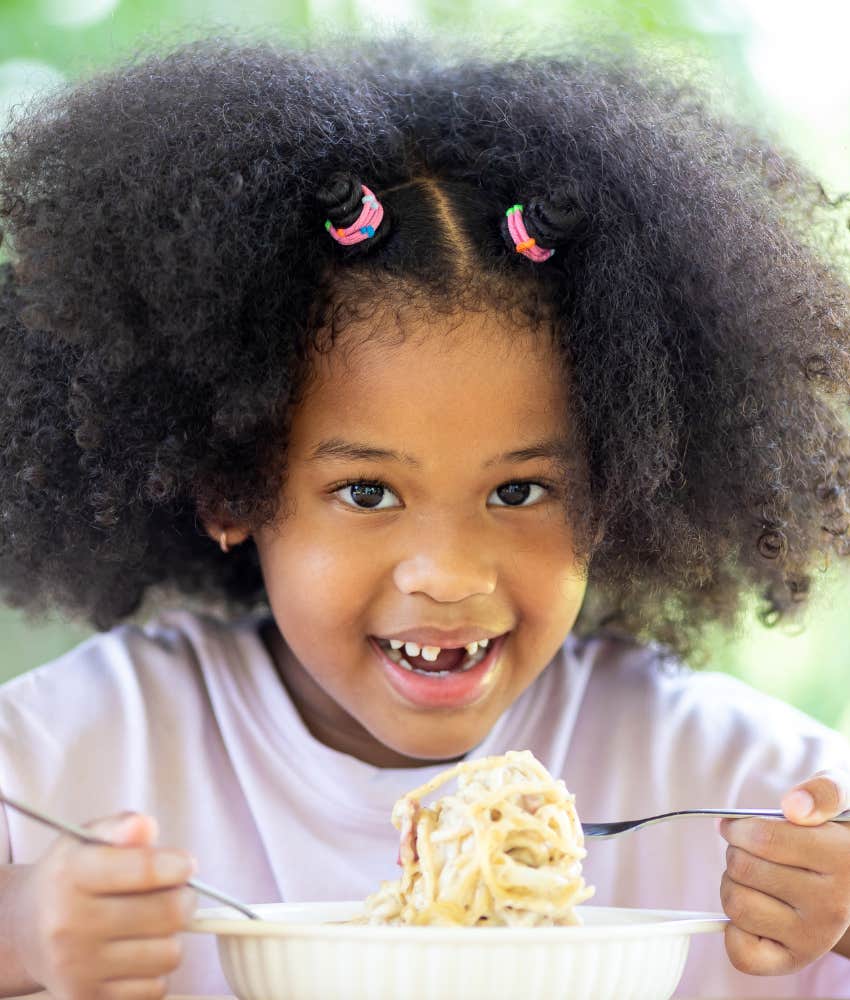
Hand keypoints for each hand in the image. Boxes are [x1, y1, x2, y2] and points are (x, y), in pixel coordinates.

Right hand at [13, 811, 196, 998]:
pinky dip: (155, 970)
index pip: (143, 869)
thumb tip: (146, 827)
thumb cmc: (72, 877)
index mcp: (71, 874)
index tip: (186, 864)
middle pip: (168, 914)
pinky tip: (135, 952)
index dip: (178, 866)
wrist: (26, 932)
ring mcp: (77, 968)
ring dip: (170, 937)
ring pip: (168, 954)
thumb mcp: (88, 839)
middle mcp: (69, 925)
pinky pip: (155, 988)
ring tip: (151, 923)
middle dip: (185, 898)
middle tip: (178, 892)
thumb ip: (121, 827)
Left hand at [718, 769, 849, 974]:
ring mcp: (815, 940)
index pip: (763, 839)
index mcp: (844, 861)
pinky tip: (756, 911)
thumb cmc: (833, 832)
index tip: (739, 826)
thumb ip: (823, 791)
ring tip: (757, 879)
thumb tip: (794, 807)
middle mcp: (833, 907)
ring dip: (733, 884)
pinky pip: (741, 952)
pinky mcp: (795, 962)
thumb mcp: (839, 797)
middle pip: (742, 868)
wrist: (848, 876)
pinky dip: (734, 930)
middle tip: (756, 856)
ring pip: (736, 904)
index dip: (738, 827)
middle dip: (737, 852)